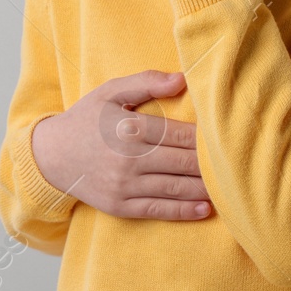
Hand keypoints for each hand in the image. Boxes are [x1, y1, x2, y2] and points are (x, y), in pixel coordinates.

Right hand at [30, 70, 213, 220]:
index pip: (181, 134)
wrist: (51, 156)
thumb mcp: (110, 92)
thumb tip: (183, 79)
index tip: (229, 137)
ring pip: (176, 188)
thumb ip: (146, 81)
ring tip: (231, 187)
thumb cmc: (86, 119)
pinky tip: (206, 208)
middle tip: (239, 163)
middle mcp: (128, 158)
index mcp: (129, 127)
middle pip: (184, 162)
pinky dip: (185, 211)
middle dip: (213, 164)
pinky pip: (159, 210)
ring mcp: (124, 185)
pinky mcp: (120, 206)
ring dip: (206, 189)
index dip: (208, 138)